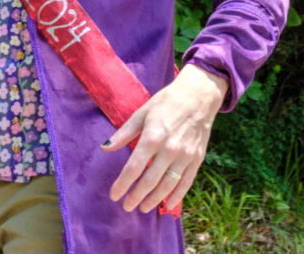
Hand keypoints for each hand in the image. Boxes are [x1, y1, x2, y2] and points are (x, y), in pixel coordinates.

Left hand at [103, 64, 227, 212]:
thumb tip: (105, 147)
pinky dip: (177, 196)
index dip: (122, 184)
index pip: (134, 168)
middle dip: (136, 196)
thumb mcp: (141, 113)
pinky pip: (186, 183)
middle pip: (150, 180)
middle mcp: (169, 149)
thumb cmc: (166, 102)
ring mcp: (185, 156)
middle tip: (126, 207)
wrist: (198, 96)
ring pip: (168, 185)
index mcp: (152, 137)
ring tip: (143, 208)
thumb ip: (123, 133)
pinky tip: (168, 205)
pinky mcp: (197, 159)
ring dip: (154, 200)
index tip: (113, 195)